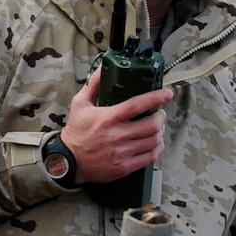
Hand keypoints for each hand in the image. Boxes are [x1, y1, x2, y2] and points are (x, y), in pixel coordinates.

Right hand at [59, 68, 171, 183]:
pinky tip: (155, 143)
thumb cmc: (76, 133)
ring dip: (160, 132)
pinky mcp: (125, 166)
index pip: (137, 105)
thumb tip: (102, 68)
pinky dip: (157, 148)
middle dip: (161, 117)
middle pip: (151, 125)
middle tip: (160, 114)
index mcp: (108, 118)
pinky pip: (150, 157)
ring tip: (157, 128)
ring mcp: (122, 152)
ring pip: (153, 141)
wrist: (69, 161)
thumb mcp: (80, 104)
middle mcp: (117, 135)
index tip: (166, 94)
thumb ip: (93, 84)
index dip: (156, 98)